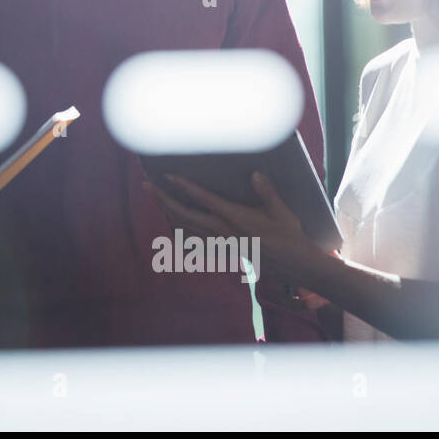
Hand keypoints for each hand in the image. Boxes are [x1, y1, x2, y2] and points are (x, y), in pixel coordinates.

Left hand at [141, 172, 317, 276]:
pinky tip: (171, 219)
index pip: (203, 200)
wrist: (292, 264)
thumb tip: (256, 174)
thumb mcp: (282, 212)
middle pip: (183, 214)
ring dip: (166, 211)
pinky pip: (192, 237)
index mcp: (235, 218)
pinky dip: (178, 227)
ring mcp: (219, 240)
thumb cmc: (288, 234)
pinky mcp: (221, 246)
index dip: (184, 187)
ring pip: (184, 226)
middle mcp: (222, 230)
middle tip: (146, 185)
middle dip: (162, 199)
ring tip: (153, 196)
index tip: (167, 175)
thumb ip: (267, 192)